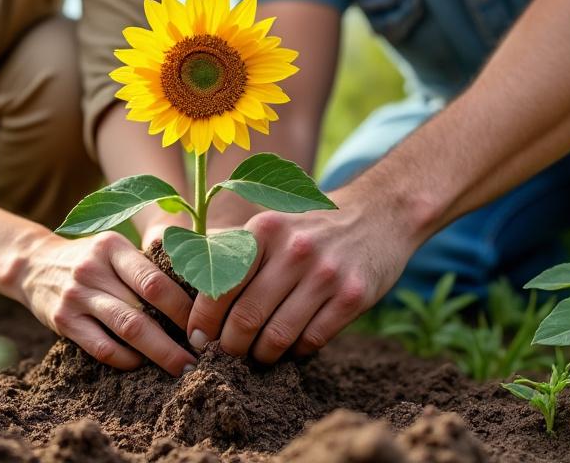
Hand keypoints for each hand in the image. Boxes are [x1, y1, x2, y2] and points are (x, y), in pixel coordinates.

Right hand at [11, 231, 195, 375]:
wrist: (33, 264)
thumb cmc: (90, 259)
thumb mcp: (114, 248)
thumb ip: (146, 265)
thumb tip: (196, 297)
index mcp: (112, 247)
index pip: (155, 279)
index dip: (184, 306)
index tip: (205, 324)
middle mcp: (93, 269)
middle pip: (144, 308)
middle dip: (177, 336)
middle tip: (201, 354)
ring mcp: (76, 296)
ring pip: (127, 330)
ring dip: (159, 353)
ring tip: (181, 366)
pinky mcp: (63, 321)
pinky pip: (102, 348)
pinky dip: (126, 359)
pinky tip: (141, 363)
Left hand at [184, 188, 420, 363]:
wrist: (379, 214)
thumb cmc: (311, 228)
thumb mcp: (273, 225)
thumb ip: (236, 254)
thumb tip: (190, 297)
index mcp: (266, 230)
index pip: (220, 285)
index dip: (203, 320)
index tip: (198, 339)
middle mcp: (295, 249)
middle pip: (246, 317)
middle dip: (230, 346)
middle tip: (226, 355)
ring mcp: (327, 273)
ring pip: (277, 336)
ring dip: (262, 355)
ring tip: (258, 355)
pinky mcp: (353, 296)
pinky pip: (312, 341)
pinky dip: (296, 351)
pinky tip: (292, 346)